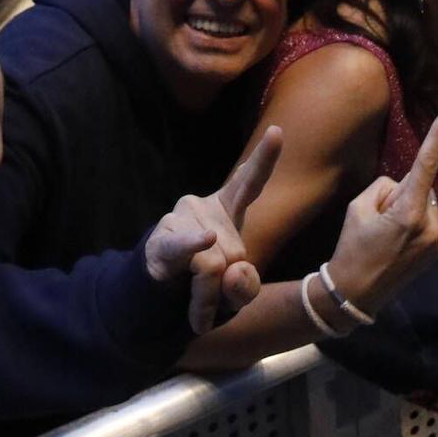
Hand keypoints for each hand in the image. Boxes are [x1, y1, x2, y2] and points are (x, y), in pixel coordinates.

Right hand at [143, 127, 281, 332]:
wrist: (160, 299)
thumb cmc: (205, 286)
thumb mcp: (235, 292)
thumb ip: (245, 286)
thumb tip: (231, 271)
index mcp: (228, 209)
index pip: (250, 183)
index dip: (264, 158)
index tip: (277, 131)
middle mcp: (203, 206)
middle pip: (234, 252)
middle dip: (228, 283)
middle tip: (213, 294)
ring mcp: (179, 219)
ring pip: (211, 264)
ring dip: (207, 295)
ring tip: (197, 305)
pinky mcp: (161, 240)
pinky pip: (184, 246)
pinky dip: (194, 246)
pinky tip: (206, 239)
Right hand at [325, 108, 437, 312]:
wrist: (354, 292)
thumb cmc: (352, 247)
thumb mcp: (359, 207)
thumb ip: (386, 186)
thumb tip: (406, 185)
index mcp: (408, 212)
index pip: (426, 163)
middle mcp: (430, 224)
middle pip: (419, 185)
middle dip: (399, 192)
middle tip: (378, 220)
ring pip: (427, 201)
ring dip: (410, 205)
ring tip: (388, 234)